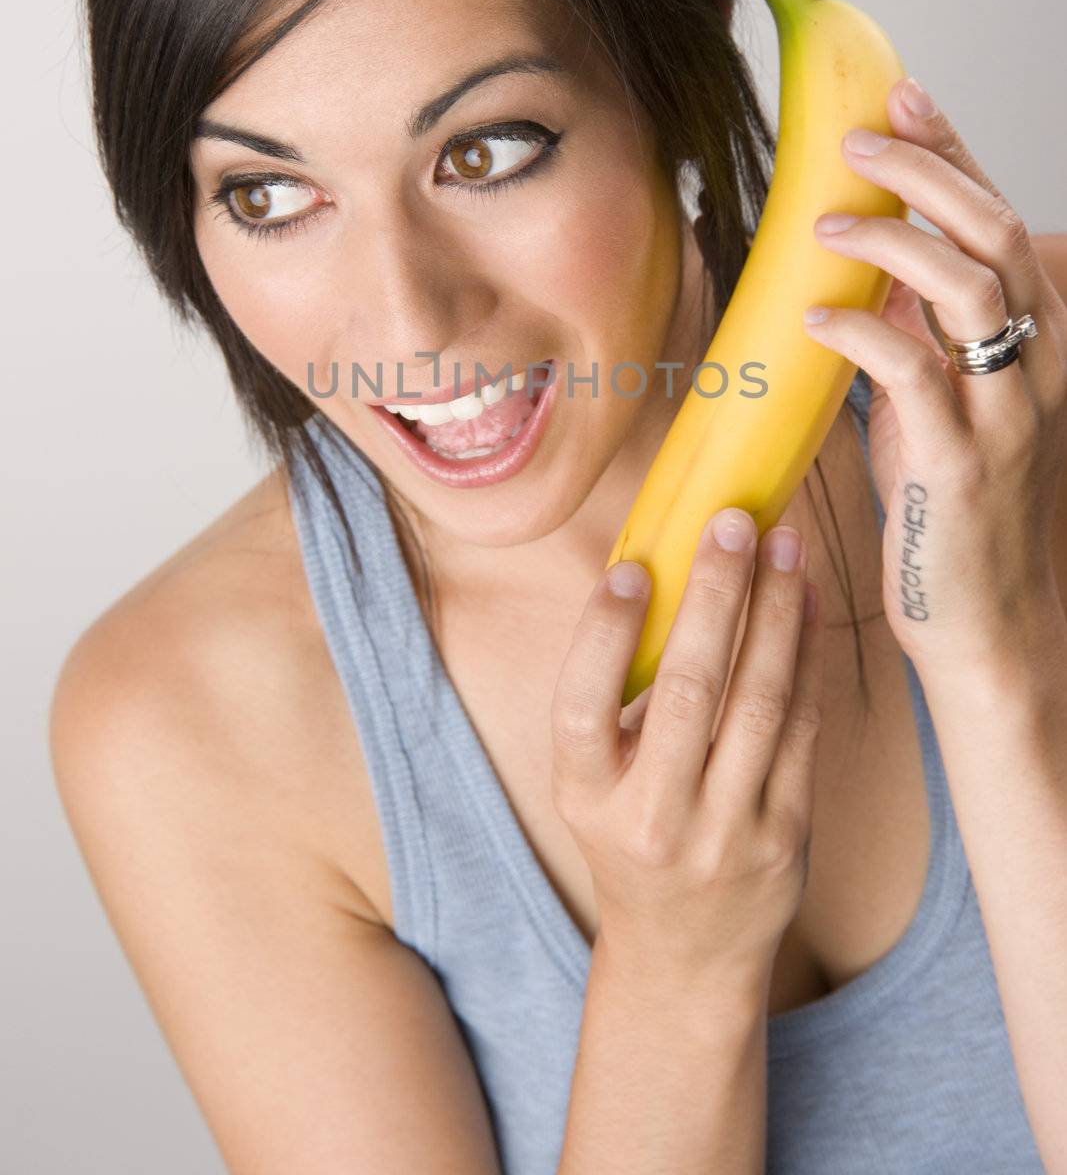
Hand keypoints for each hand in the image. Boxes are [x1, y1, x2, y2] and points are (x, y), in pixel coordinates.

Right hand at [550, 510, 822, 999]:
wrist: (686, 949)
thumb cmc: (631, 834)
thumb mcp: (593, 780)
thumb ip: (612, 696)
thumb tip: (655, 569)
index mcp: (586, 795)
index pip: (581, 706)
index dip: (605, 633)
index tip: (635, 568)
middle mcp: (651, 817)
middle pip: (686, 690)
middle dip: (715, 596)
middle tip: (732, 524)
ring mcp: (724, 831)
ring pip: (757, 702)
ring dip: (775, 612)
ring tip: (782, 545)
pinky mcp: (785, 835)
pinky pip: (801, 728)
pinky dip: (807, 657)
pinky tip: (807, 602)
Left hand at [802, 75, 1066, 679]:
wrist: (982, 625)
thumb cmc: (951, 514)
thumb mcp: (942, 407)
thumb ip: (920, 332)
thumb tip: (873, 258)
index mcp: (1035, 346)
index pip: (1000, 225)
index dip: (956, 154)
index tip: (905, 98)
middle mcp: (1036, 371)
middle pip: (995, 237)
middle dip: (930, 172)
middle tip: (860, 140)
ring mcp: (1004, 417)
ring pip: (966, 291)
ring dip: (892, 241)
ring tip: (825, 226)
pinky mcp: (958, 465)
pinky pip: (912, 372)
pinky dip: (860, 331)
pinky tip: (815, 319)